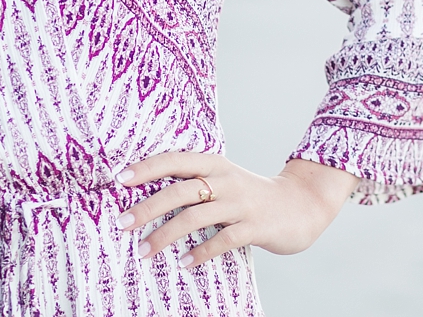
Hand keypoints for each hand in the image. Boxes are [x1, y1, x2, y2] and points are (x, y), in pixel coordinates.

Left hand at [114, 153, 356, 267]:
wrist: (302, 204)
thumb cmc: (253, 195)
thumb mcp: (225, 180)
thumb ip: (195, 184)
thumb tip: (150, 197)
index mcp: (215, 164)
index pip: (176, 160)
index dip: (148, 168)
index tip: (120, 179)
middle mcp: (226, 180)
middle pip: (180, 190)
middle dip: (148, 207)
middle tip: (123, 223)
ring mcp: (241, 203)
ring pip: (196, 216)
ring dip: (166, 234)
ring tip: (145, 250)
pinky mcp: (254, 226)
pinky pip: (222, 239)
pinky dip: (200, 252)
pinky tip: (184, 262)